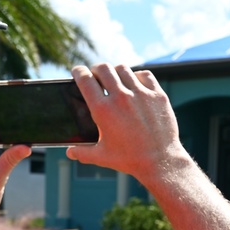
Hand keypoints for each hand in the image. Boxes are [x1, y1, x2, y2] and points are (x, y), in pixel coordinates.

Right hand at [66, 63, 188, 184]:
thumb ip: (82, 152)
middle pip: (103, 68)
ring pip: (123, 69)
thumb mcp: (101, 157)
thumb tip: (70, 152)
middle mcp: (121, 97)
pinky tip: (135, 84)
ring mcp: (140, 94)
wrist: (160, 161)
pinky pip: (144, 75)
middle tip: (96, 75)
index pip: (85, 79)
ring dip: (115, 72)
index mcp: (103, 110)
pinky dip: (137, 76)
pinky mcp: (157, 95)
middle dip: (96, 69)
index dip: (78, 71)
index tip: (77, 71)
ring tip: (115, 79)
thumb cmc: (129, 159)